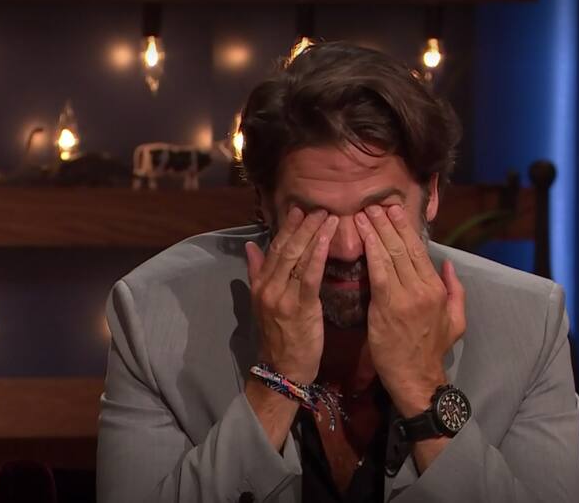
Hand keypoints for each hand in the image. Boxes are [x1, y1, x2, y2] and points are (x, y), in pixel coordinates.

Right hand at [245, 207, 339, 382]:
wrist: (283, 369)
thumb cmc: (280, 336)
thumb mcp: (263, 303)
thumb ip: (257, 272)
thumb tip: (250, 246)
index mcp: (260, 285)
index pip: (274, 249)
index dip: (286, 228)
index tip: (298, 210)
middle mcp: (268, 288)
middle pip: (286, 250)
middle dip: (302, 226)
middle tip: (318, 208)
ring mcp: (282, 298)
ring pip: (297, 259)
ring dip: (313, 235)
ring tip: (327, 217)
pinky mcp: (300, 308)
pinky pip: (309, 277)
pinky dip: (318, 256)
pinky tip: (327, 240)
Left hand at [354, 204, 465, 416]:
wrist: (417, 379)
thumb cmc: (431, 351)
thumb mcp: (456, 321)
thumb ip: (455, 291)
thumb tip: (448, 264)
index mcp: (437, 289)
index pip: (419, 250)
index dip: (405, 228)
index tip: (393, 211)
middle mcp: (423, 288)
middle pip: (404, 247)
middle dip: (388, 223)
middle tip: (374, 203)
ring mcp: (406, 296)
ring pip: (391, 255)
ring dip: (376, 231)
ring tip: (365, 213)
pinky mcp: (387, 306)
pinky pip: (378, 271)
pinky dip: (370, 250)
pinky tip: (362, 235)